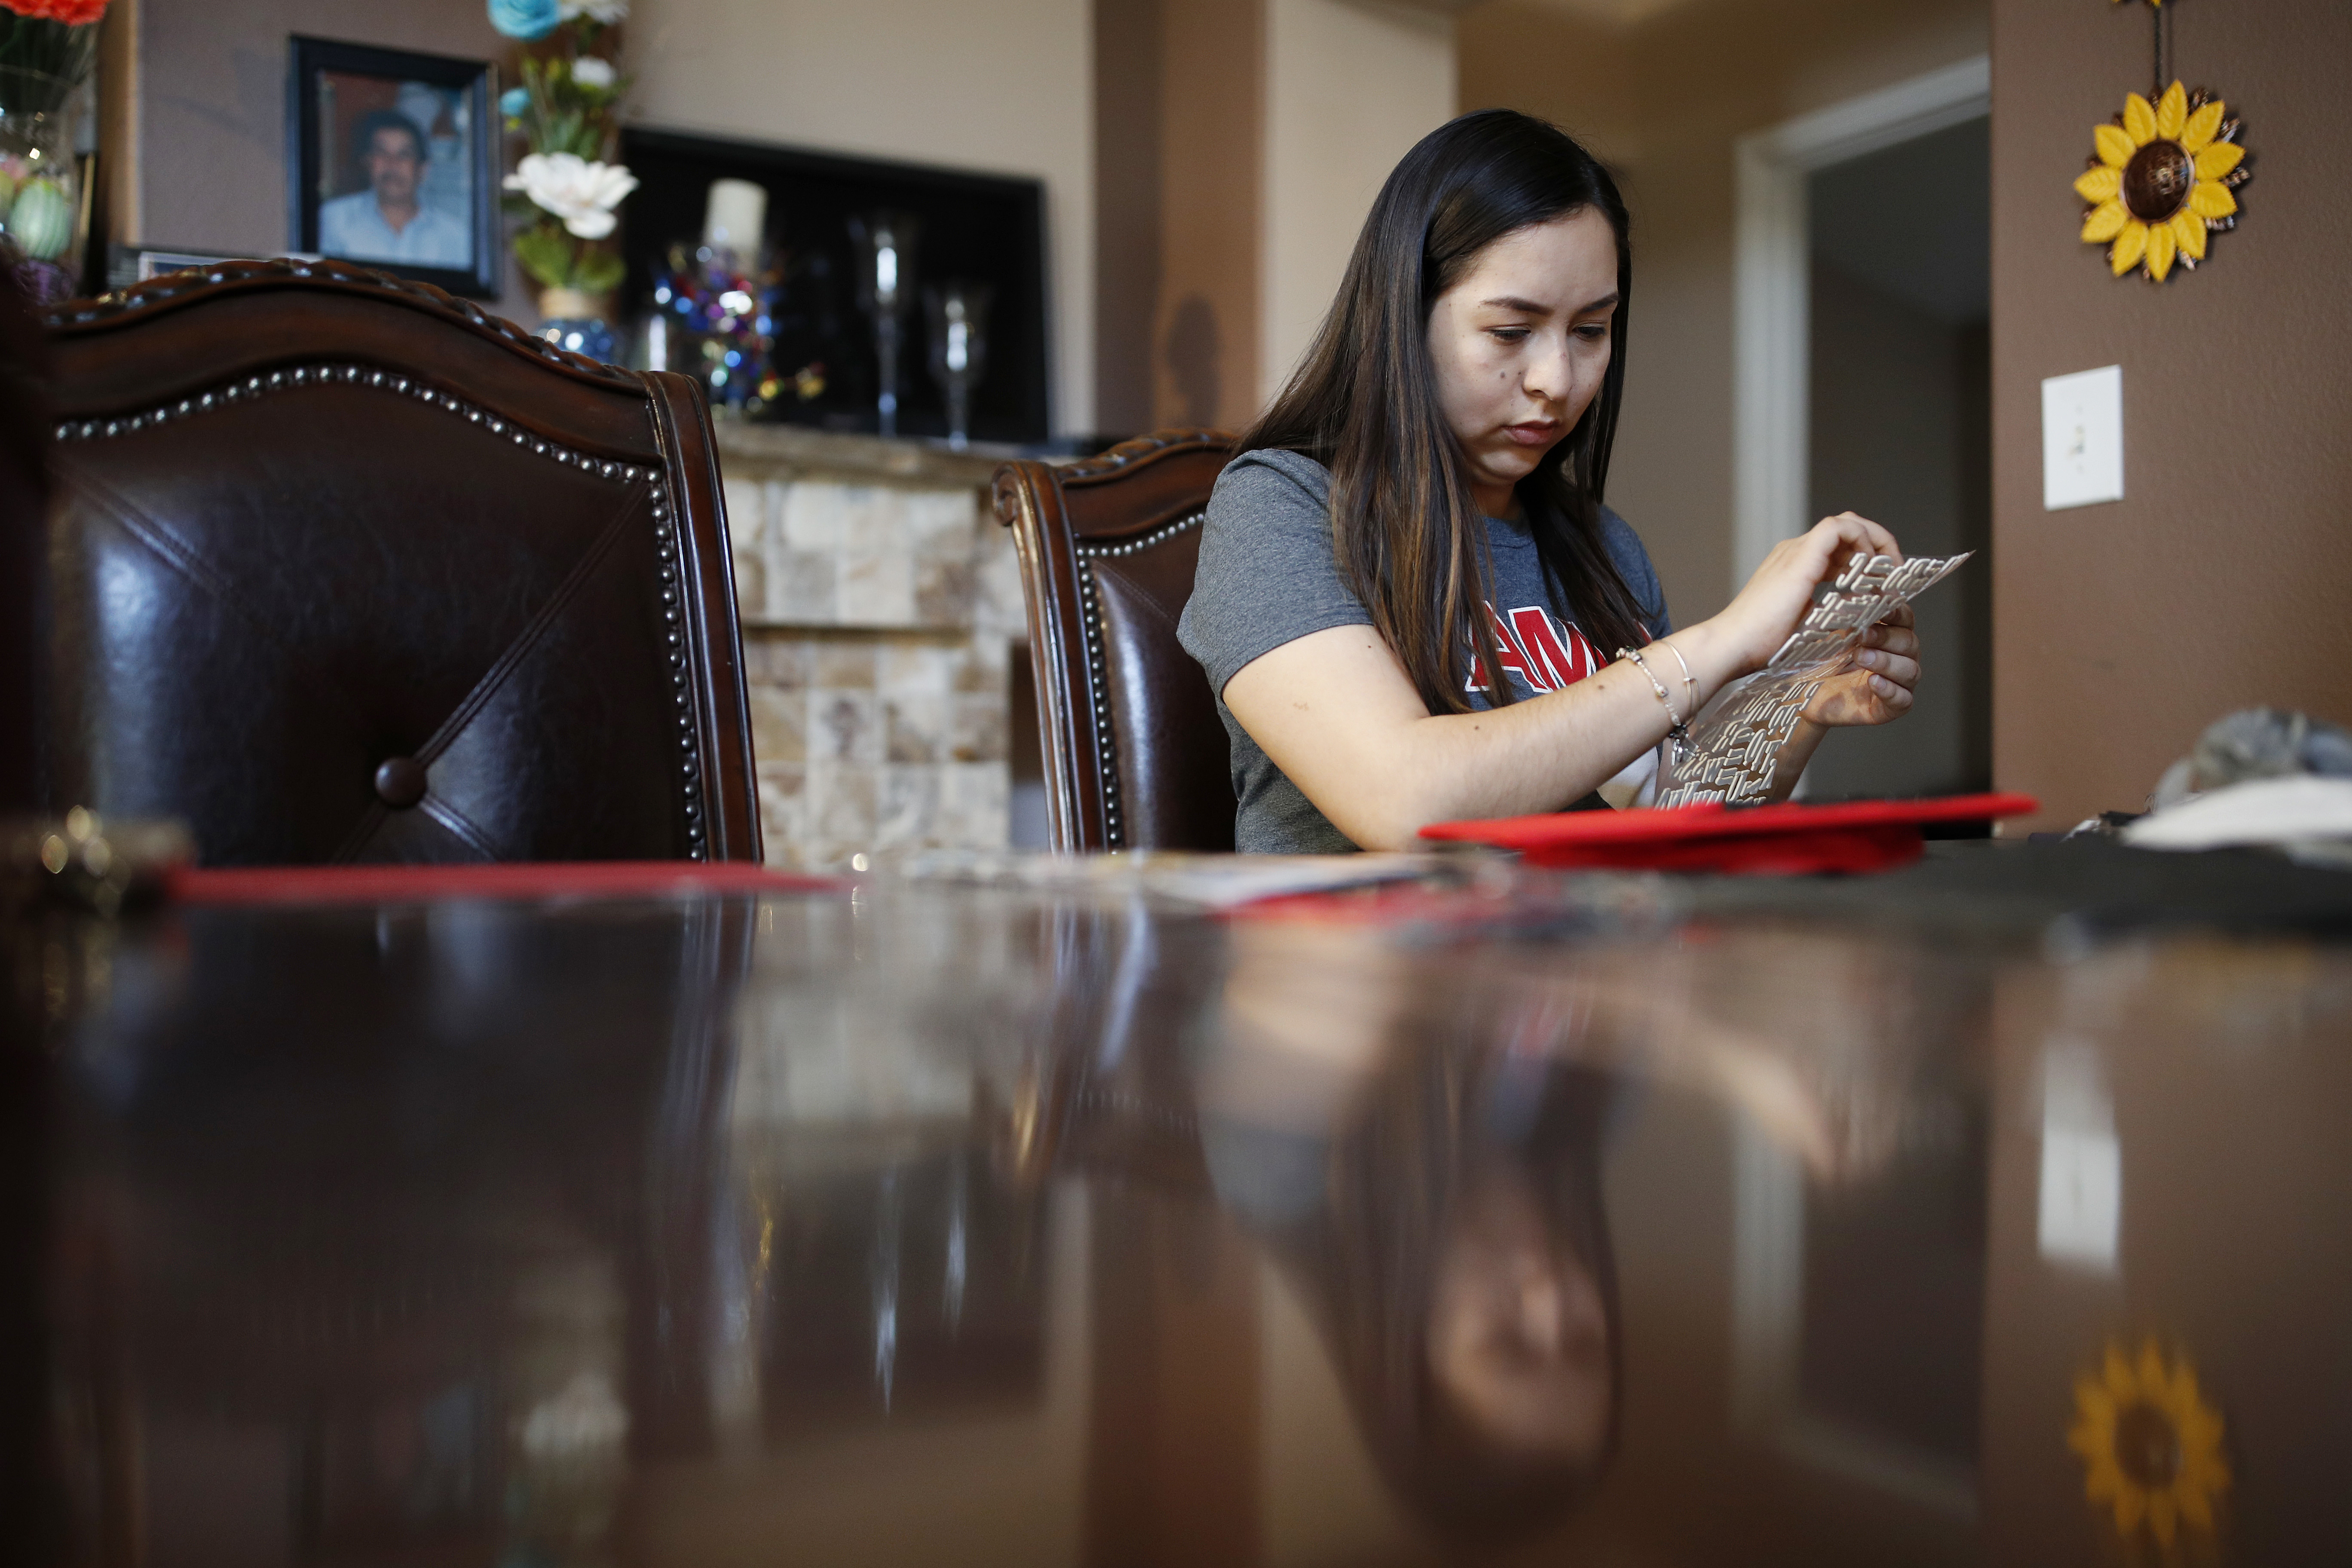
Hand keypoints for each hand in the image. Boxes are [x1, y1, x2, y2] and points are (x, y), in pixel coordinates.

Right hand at [1707, 513, 1901, 677]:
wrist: (1732, 644)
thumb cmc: (1759, 645)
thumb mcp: (1802, 625)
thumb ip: (1822, 614)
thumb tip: (1849, 620)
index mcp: (1794, 566)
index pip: (1837, 546)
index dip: (1864, 558)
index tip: (1881, 583)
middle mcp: (1795, 551)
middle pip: (1846, 527)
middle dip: (1875, 544)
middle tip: (1892, 572)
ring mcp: (1798, 549)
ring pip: (1848, 522)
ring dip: (1875, 541)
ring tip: (1889, 570)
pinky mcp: (1802, 553)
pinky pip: (1843, 527)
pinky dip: (1865, 541)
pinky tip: (1873, 571)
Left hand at [1801, 604, 1918, 725]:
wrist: (1803, 696)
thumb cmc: (1821, 662)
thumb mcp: (1832, 636)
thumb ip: (1847, 617)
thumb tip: (1853, 592)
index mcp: (1890, 635)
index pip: (1904, 619)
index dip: (1896, 611)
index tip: (1881, 605)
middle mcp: (1900, 658)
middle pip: (1909, 643)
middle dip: (1886, 638)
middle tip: (1862, 635)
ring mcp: (1898, 684)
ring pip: (1909, 670)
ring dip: (1886, 662)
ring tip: (1862, 657)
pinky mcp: (1890, 709)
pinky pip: (1903, 700)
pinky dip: (1890, 690)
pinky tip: (1874, 682)